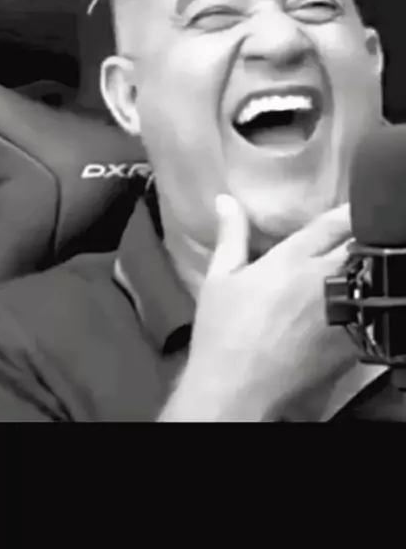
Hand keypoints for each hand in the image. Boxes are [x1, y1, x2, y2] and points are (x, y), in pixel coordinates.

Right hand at [161, 196, 356, 421]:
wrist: (238, 389)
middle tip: (358, 237)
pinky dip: (366, 302)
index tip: (354, 207)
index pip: (333, 223)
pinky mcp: (350, 342)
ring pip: (369, 278)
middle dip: (362, 238)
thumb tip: (226, 200)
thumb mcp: (220, 278)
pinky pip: (369, 312)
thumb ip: (231, 236)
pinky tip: (356, 303)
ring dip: (366, 270)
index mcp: (291, 260)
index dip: (349, 211)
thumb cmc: (224, 332)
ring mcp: (341, 312)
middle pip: (360, 246)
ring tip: (358, 269)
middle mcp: (322, 280)